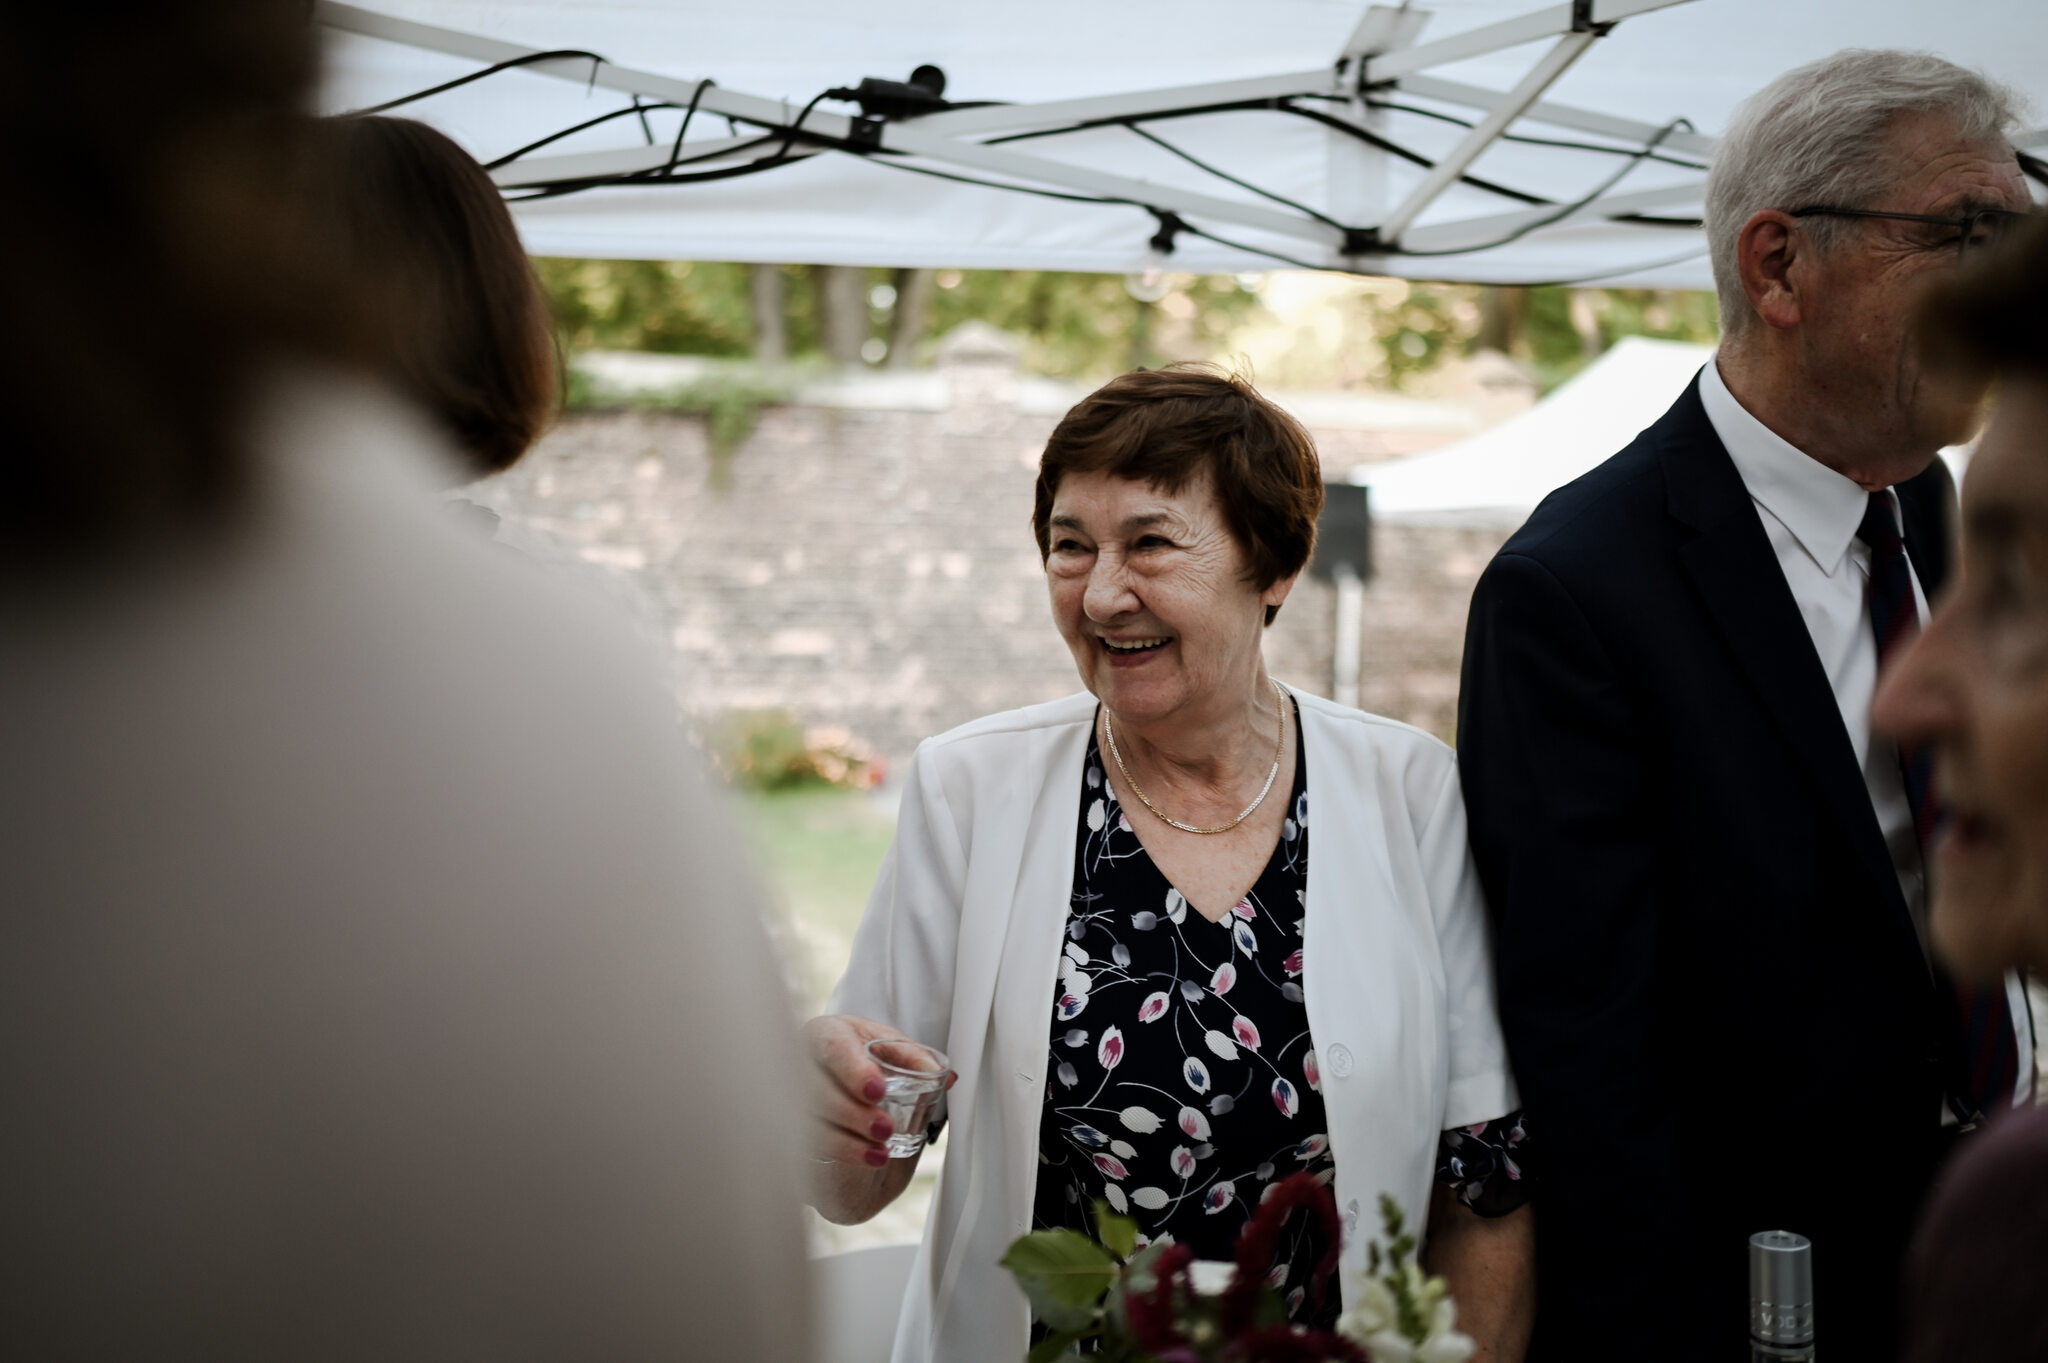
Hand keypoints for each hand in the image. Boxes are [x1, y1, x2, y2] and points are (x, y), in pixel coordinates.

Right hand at [803, 1014, 947, 1168]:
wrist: (845, 1086)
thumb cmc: (864, 1059)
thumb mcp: (892, 1051)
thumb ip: (916, 1059)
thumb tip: (944, 1076)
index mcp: (828, 1034)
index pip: (834, 1047)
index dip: (854, 1070)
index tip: (877, 1090)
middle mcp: (803, 1062)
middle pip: (816, 1089)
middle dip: (852, 1112)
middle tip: (885, 1128)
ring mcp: (792, 1096)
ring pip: (811, 1121)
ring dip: (848, 1140)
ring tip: (882, 1151)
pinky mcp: (794, 1126)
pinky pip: (812, 1143)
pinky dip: (845, 1152)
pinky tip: (871, 1159)